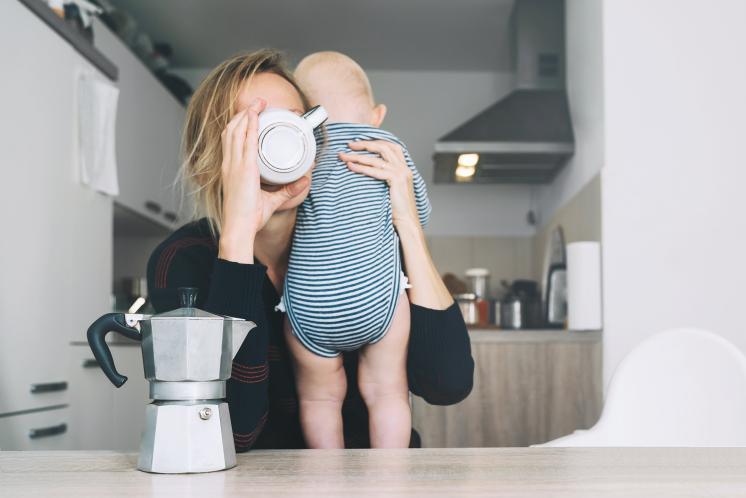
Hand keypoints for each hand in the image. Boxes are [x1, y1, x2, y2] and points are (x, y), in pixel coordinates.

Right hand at [219, 98, 309, 262]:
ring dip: (248, 113)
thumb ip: (286, 190)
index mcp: (230, 169)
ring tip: (259, 103)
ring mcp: (235, 165)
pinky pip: (246, 141)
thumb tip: (303, 181)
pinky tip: (255, 114)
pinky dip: (249, 125)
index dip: (238, 124)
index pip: (230, 140)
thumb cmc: (248, 218)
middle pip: (232, 130)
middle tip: (258, 103)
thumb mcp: (269, 200)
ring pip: (237, 131)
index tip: (249, 114)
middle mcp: (230, 164)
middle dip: (243, 113)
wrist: (238, 228)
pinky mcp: (244, 169)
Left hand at [341, 141, 451, 308]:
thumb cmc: (395, 211)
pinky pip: (377, 170)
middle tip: (348, 144)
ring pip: (378, 157)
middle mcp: (405, 167)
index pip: (390, 145)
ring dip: (359, 154)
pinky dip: (363, 167)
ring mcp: (402, 173)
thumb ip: (381, 178)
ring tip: (344, 156)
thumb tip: (365, 171)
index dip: (374, 141)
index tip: (358, 142)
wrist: (406, 224)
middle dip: (365, 143)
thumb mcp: (388, 191)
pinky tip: (351, 167)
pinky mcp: (397, 181)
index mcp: (404, 168)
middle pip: (384, 146)